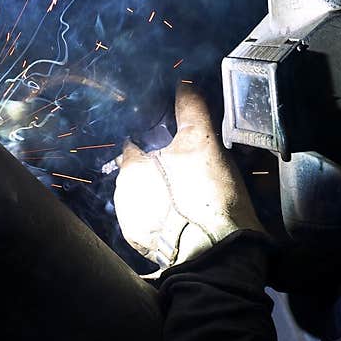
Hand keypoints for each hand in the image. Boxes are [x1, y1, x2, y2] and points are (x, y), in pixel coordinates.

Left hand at [113, 84, 265, 276]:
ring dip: (164, 194)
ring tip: (194, 197)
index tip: (179, 142)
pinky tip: (188, 217)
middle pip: (143, 170)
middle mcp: (123, 196)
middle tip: (193, 172)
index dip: (159, 137)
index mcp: (131, 167)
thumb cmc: (208, 198)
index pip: (137, 140)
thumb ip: (191, 110)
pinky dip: (166, 218)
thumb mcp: (204, 144)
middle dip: (162, 167)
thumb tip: (184, 84)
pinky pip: (153, 222)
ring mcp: (133, 223)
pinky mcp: (144, 245)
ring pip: (147, 196)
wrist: (217, 256)